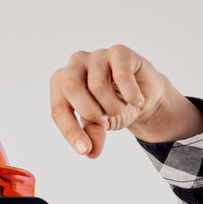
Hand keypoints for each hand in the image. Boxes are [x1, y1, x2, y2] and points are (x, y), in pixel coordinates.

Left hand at [50, 44, 174, 157]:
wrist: (143, 96)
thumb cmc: (114, 107)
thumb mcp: (101, 125)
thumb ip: (93, 134)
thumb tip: (89, 151)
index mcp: (62, 82)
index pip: (59, 107)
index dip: (71, 130)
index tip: (84, 149)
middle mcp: (75, 64)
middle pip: (71, 88)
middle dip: (89, 112)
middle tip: (104, 120)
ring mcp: (97, 55)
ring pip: (98, 85)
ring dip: (114, 107)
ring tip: (122, 107)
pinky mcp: (119, 52)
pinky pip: (122, 76)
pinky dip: (131, 95)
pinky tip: (136, 100)